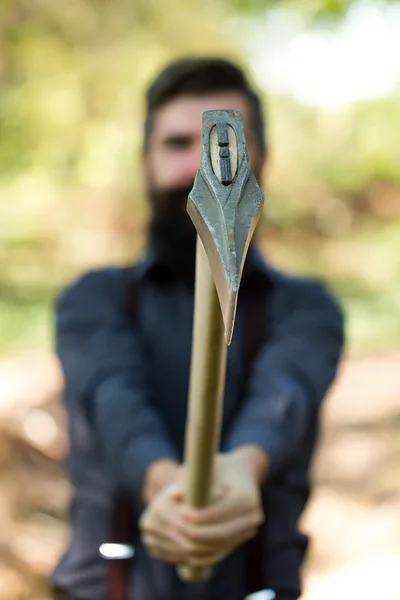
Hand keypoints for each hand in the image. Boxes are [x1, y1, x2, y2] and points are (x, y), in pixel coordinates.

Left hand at [139, 446, 267, 566]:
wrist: (241, 472)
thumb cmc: (220, 466)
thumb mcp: (207, 466)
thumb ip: (191, 480)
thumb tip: (173, 495)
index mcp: (247, 497)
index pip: (219, 514)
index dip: (197, 517)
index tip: (178, 512)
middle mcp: (253, 516)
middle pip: (220, 535)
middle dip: (195, 534)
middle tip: (173, 527)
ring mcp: (250, 529)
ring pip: (220, 546)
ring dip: (197, 546)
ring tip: (175, 538)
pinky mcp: (243, 538)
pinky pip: (222, 552)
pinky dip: (204, 555)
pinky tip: (187, 553)